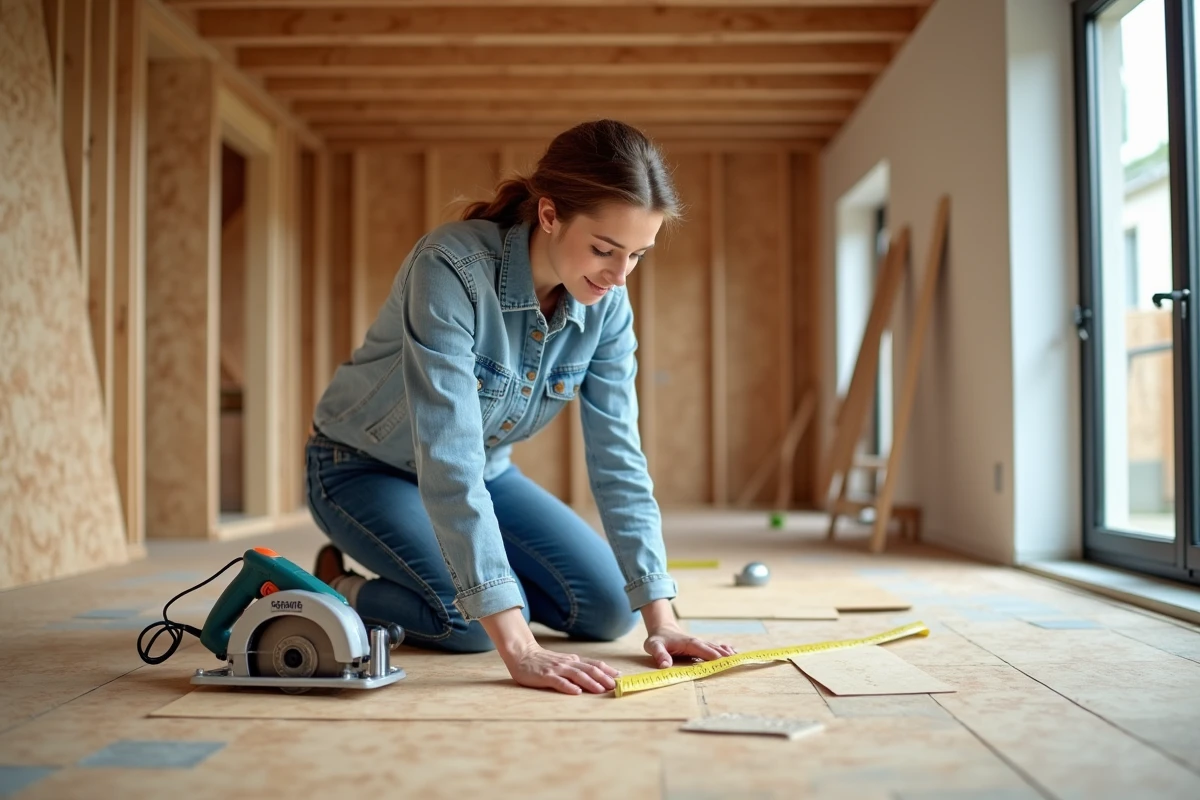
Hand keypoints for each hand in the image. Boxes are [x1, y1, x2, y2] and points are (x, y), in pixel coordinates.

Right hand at [503, 642, 620, 694]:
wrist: (522, 654)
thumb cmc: (544, 661)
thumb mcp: (563, 662)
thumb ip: (576, 668)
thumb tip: (595, 676)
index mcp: (573, 660)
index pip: (594, 664)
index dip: (607, 670)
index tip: (620, 676)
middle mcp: (567, 663)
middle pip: (589, 669)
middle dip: (603, 677)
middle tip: (615, 686)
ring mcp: (557, 669)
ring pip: (577, 675)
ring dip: (590, 682)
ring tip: (601, 690)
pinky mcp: (545, 676)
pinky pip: (558, 681)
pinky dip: (568, 687)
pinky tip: (576, 692)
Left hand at [644, 625, 736, 668]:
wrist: (662, 630)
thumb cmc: (658, 640)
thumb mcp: (653, 646)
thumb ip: (659, 654)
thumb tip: (665, 665)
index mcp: (688, 642)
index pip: (702, 649)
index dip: (711, 654)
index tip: (722, 660)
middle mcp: (697, 642)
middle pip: (713, 649)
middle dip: (724, 656)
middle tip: (736, 663)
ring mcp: (701, 644)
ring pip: (716, 649)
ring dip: (727, 654)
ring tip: (739, 659)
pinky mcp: (701, 647)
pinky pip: (715, 649)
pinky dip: (725, 650)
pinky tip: (735, 653)